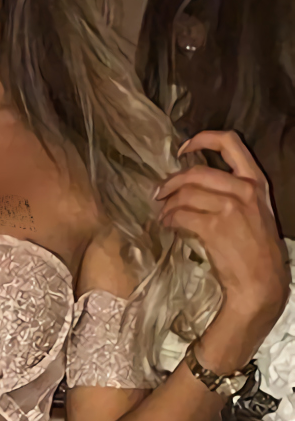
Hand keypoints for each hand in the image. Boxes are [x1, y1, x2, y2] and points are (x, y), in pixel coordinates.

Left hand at [155, 130, 290, 342]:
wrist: (261, 281)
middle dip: (171, 181)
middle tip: (159, 192)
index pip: (231, 144)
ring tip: (163, 214)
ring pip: (185, 194)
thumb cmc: (256, 249)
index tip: (183, 148)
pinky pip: (181, 215)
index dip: (203, 139)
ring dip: (167, 204)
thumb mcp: (255, 211)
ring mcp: (229, 208)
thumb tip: (196, 186)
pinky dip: (169, 219)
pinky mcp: (214, 227)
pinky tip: (167, 225)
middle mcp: (244, 190)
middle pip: (197, 172)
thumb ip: (233, 192)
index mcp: (256, 182)